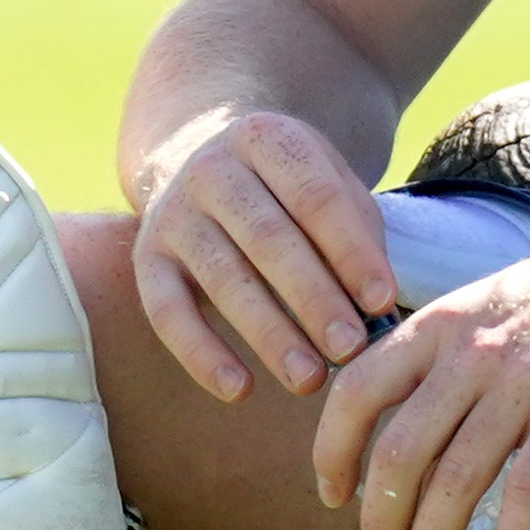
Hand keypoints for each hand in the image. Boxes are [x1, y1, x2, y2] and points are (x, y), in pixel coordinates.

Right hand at [130, 109, 403, 400]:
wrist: (206, 162)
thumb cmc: (292, 190)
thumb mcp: (331, 184)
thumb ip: (358, 233)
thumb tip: (379, 307)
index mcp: (268, 139)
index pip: (316, 198)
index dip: (350, 253)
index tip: (383, 302)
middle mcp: (211, 169)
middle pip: (268, 239)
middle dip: (313, 299)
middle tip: (350, 349)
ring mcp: (172, 212)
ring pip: (222, 278)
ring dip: (267, 333)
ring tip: (309, 380)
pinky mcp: (146, 257)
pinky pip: (166, 311)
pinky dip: (200, 353)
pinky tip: (239, 390)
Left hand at [307, 225, 529, 529]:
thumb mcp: (496, 302)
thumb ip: (453, 352)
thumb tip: (423, 417)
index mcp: (442, 325)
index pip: (356, 393)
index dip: (334, 453)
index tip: (335, 497)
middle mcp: (470, 354)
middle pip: (398, 454)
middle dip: (381, 523)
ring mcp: (522, 383)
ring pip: (454, 483)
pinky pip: (526, 494)